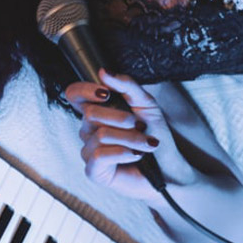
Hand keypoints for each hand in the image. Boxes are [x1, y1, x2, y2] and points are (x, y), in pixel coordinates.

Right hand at [64, 70, 196, 201]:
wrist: (168, 168)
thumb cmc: (155, 135)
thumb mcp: (145, 104)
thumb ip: (125, 86)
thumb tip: (103, 72)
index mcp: (97, 112)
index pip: (74, 95)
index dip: (85, 90)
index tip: (106, 93)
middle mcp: (88, 130)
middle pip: (90, 113)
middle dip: (122, 118)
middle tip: (140, 127)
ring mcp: (89, 151)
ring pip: (101, 134)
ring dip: (130, 138)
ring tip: (145, 144)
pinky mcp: (93, 171)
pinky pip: (100, 155)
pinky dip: (124, 153)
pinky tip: (135, 155)